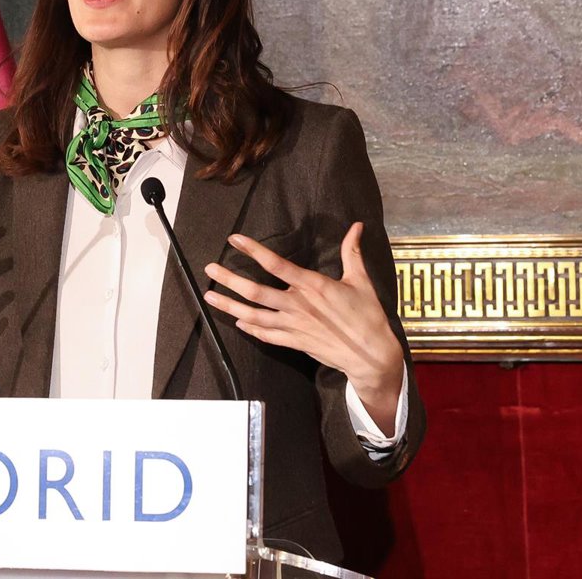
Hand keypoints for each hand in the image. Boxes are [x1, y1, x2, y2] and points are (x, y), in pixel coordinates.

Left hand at [202, 222, 403, 433]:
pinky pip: (266, 335)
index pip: (276, 265)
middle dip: (230, 280)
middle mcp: (298, 305)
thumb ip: (352, 253)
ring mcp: (293, 326)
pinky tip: (238, 323)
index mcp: (312, 286)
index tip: (234, 240)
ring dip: (230, 306)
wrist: (371, 355)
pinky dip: (250, 328)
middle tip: (210, 269)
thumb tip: (357, 226)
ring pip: (254, 316)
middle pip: (255, 292)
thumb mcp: (361, 281)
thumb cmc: (368, 315)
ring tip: (210, 297)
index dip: (254, 251)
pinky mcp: (294, 342)